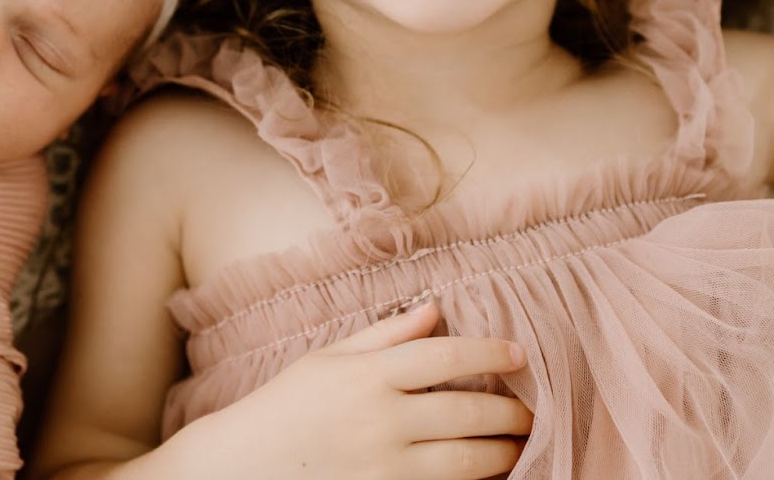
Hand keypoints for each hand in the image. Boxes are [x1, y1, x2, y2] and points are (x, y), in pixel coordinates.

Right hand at [184, 300, 531, 479]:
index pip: (449, 357)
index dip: (493, 354)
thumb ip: (386, 334)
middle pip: (470, 413)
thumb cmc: (286, 405)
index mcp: (368, 375)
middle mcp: (382, 421)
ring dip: (504, 454)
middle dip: (512, 412)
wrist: (241, 467)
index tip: (519, 355)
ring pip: (468, 463)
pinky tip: (484, 473)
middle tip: (532, 409)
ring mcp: (385, 467)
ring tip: (518, 445)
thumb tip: (437, 309)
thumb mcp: (329, 358)